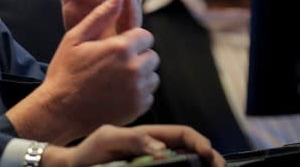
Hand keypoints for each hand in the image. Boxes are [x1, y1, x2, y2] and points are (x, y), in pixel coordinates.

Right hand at [7, 0, 158, 143]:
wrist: (60, 110)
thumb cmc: (65, 71)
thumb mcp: (75, 38)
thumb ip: (101, 16)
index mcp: (121, 48)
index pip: (145, 35)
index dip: (132, 39)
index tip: (116, 46)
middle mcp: (134, 68)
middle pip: (151, 55)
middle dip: (137, 56)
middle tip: (114, 62)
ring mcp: (138, 90)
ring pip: (152, 75)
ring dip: (139, 74)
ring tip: (115, 77)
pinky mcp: (138, 107)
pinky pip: (149, 94)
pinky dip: (137, 92)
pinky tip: (117, 91)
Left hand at [41, 124, 224, 166]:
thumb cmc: (89, 151)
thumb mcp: (108, 138)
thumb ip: (134, 139)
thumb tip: (162, 150)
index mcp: (147, 137)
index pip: (182, 135)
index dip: (199, 143)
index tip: (210, 156)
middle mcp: (153, 151)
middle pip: (188, 152)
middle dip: (208, 158)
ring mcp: (150, 164)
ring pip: (182, 166)